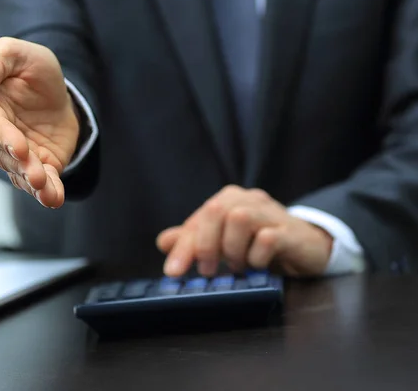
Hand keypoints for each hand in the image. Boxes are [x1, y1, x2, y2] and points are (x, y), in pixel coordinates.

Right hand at [0, 37, 79, 207]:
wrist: (56, 90)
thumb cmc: (28, 68)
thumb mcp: (16, 53)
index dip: (4, 137)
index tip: (19, 146)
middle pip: (6, 155)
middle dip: (22, 166)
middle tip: (37, 175)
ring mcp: (16, 155)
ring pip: (21, 173)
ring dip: (34, 184)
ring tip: (48, 193)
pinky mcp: (39, 166)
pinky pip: (41, 183)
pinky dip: (48, 193)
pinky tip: (55, 199)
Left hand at [156, 186, 332, 277]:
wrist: (307, 246)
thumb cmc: (260, 242)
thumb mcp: (224, 241)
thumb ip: (194, 239)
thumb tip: (163, 241)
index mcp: (230, 199)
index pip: (199, 217)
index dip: (183, 246)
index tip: (173, 272)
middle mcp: (249, 199)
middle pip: (216, 211)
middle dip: (206, 244)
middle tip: (208, 270)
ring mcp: (272, 213)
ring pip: (239, 219)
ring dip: (233, 250)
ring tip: (238, 266)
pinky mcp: (291, 232)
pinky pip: (268, 238)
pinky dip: (257, 257)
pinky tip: (258, 266)